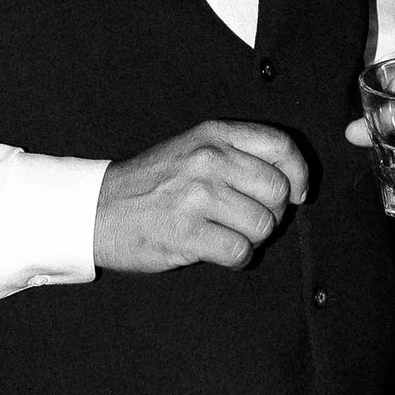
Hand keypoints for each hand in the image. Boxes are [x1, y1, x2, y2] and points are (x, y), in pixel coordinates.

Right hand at [94, 121, 310, 273]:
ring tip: (226, 234)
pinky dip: (236, 258)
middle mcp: (208, 160)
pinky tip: (218, 252)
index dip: (298, 174)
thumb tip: (292, 181)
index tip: (296, 194)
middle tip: (247, 219)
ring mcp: (197, 196)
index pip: (282, 146)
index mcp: (214, 135)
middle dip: (272, 214)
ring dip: (251, 239)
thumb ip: (239, 154)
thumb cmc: (152, 184)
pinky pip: (240, 252)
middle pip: (277, 192)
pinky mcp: (186, 233)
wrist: (96, 209)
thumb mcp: (193, 148)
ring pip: (263, 225)